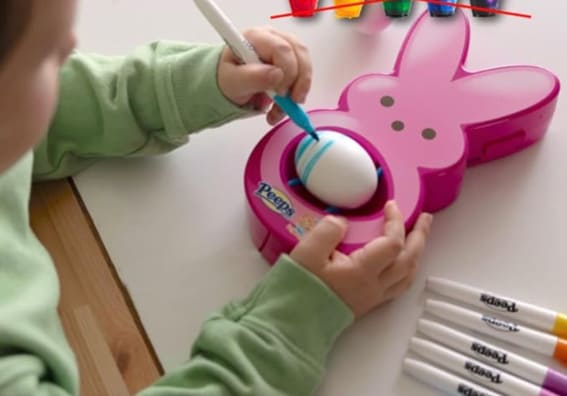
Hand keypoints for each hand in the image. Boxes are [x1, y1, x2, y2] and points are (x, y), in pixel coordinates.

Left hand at [217, 26, 311, 125]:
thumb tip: (277, 74)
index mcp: (256, 38)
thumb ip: (252, 77)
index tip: (280, 94)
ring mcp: (284, 46)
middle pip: (298, 53)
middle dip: (298, 82)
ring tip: (283, 109)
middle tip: (288, 103)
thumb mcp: (233, 81)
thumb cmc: (228, 78)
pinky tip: (283, 107)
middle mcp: (273, 37)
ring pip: (305, 63)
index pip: (282, 49)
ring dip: (300, 89)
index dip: (286, 72)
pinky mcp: (292, 59)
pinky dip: (298, 93)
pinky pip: (303, 74)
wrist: (230, 83)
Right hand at [290, 201, 432, 318]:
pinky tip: (401, 262)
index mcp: (362, 271)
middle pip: (409, 259)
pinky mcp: (367, 303)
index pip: (393, 243)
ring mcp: (373, 296)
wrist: (294, 322)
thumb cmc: (299, 288)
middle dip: (419, 236)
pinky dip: (407, 269)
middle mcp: (373, 285)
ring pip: (408, 275)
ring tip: (417, 237)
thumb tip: (342, 222)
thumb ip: (327, 231)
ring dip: (416, 253)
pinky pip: (398, 285)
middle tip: (424, 218)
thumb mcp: (307, 253)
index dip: (396, 221)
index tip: (390, 205)